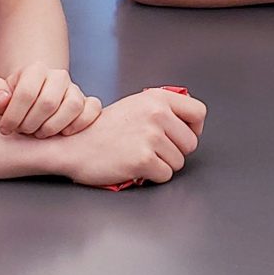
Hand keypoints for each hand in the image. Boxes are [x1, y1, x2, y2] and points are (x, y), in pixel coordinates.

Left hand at [0, 64, 100, 137]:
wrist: (29, 106)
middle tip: (22, 131)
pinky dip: (80, 124)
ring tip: (40, 133)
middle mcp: (58, 76)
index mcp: (35, 69)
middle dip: (31, 124)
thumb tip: (3, 99)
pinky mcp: (88, 103)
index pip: (26, 93)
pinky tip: (63, 133)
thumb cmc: (11, 104)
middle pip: (48, 102)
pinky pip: (93, 110)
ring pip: (73, 106)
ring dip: (53, 127)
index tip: (5, 129)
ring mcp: (75, 89)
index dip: (13, 116)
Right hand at [58, 88, 206, 186]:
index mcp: (157, 98)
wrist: (74, 145)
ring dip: (162, 164)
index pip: (199, 112)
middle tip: (152, 150)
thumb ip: (162, 108)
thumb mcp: (136, 105)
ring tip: (139, 156)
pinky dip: (152, 176)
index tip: (181, 135)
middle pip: (191, 143)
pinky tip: (134, 166)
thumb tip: (192, 121)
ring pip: (179, 162)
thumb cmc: (105, 129)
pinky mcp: (144, 159)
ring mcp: (151, 136)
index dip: (194, 128)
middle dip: (175, 151)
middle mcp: (157, 113)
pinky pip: (165, 175)